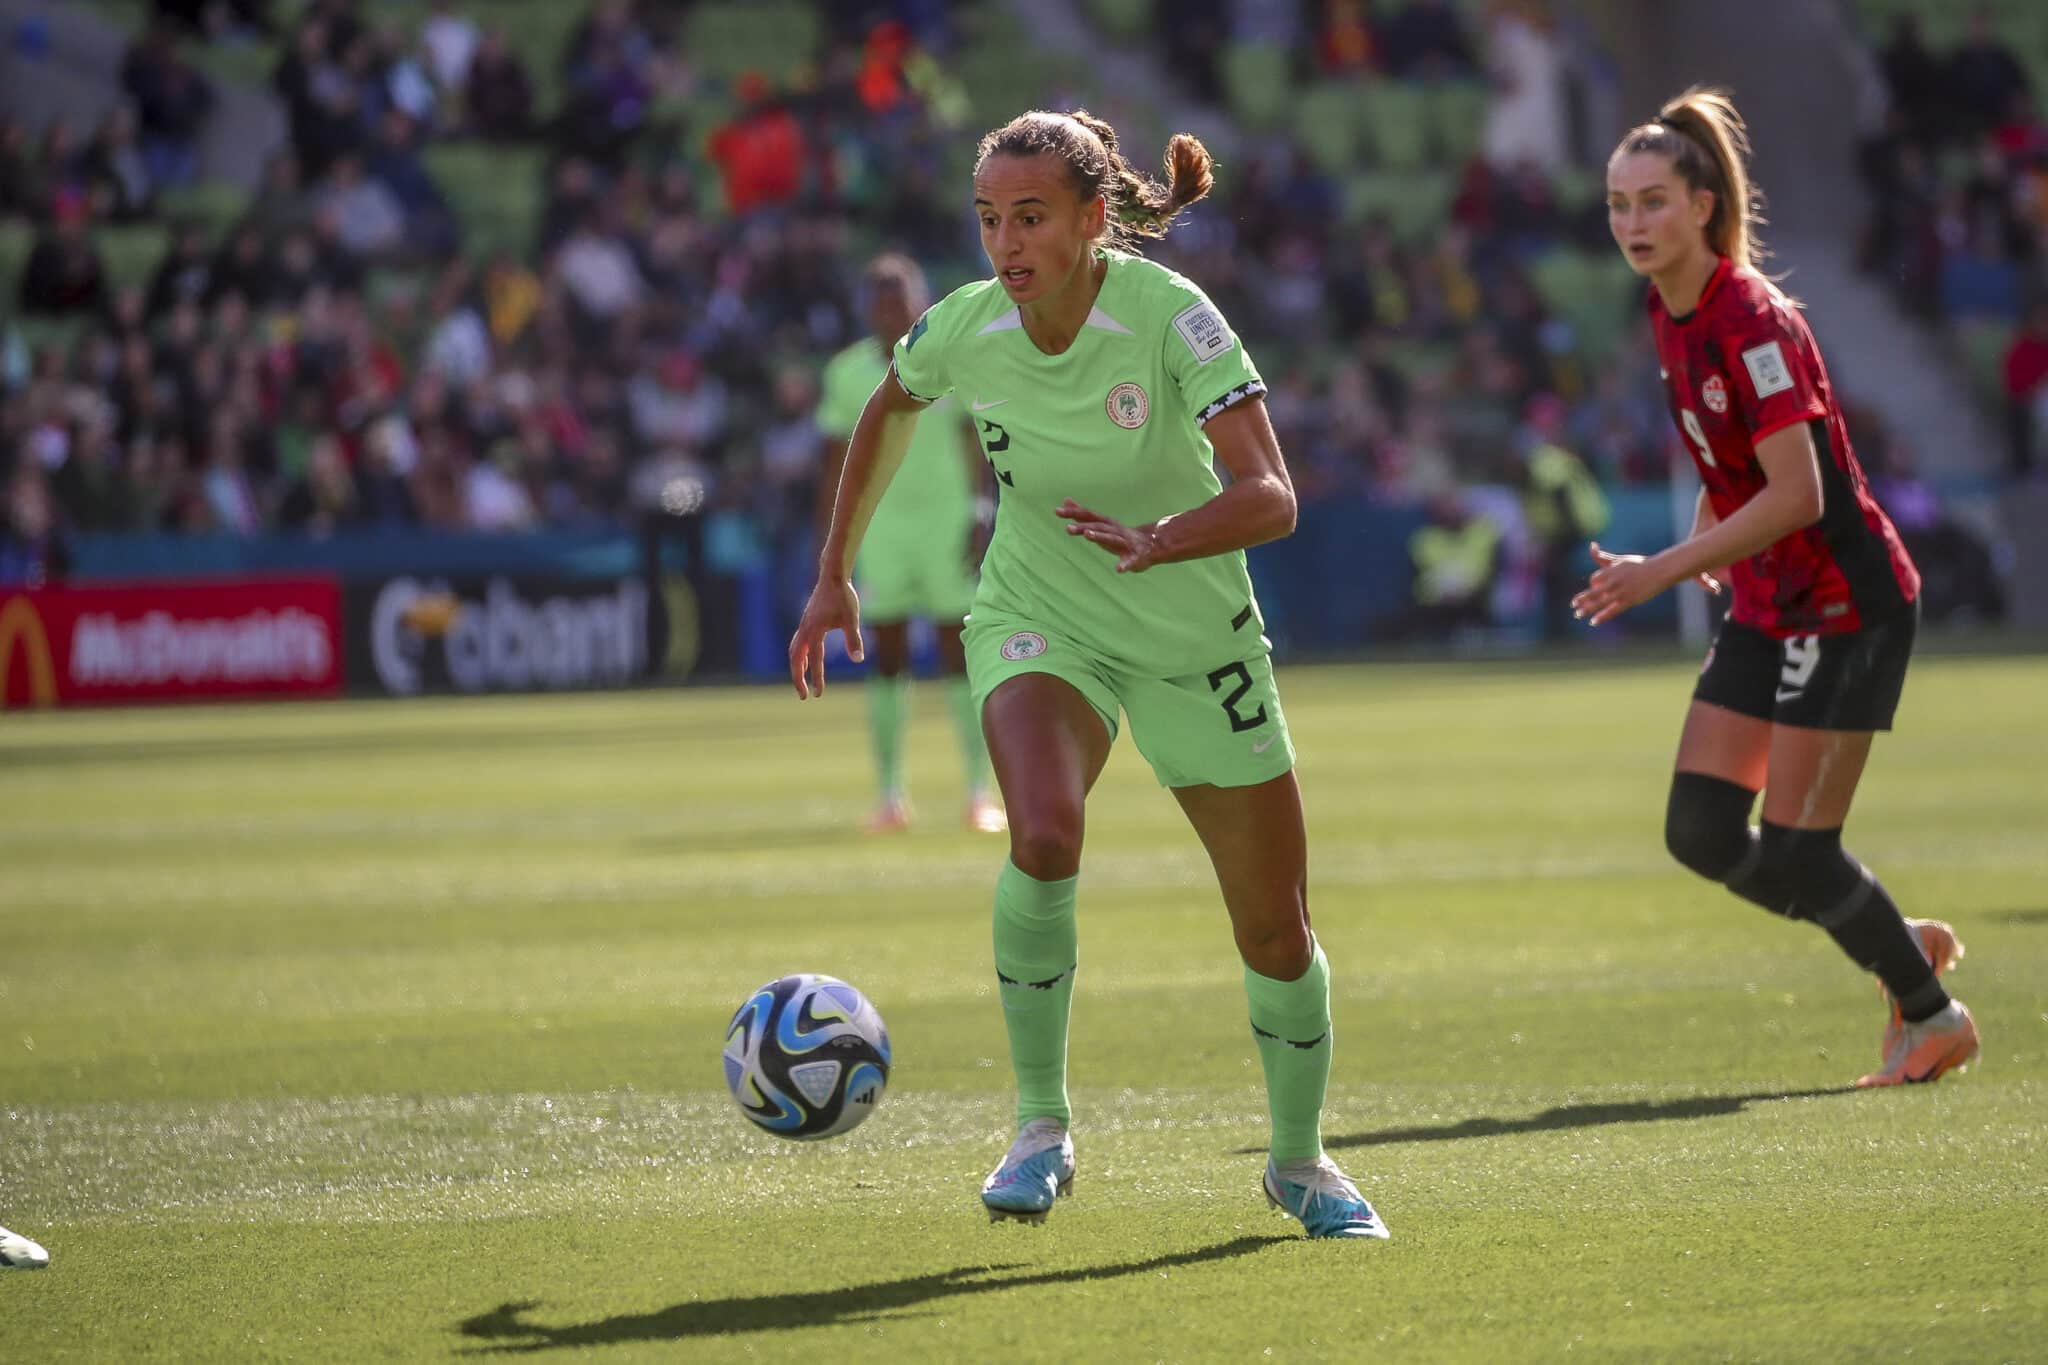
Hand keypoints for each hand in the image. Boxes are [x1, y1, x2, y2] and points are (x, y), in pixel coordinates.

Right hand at [788, 577, 861, 698]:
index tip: (818, 694)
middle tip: (804, 696)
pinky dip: (799, 656)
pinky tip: (807, 660)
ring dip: (797, 667)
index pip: (815, 660)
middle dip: (798, 678)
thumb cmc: (844, 596)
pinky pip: (798, 643)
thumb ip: (854, 639)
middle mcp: (805, 629)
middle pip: (795, 659)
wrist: (832, 575)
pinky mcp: (806, 621)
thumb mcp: (852, 618)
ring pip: (794, 651)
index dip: (817, 678)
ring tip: (802, 682)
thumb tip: (858, 660)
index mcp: (814, 631)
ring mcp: (804, 625)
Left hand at [1057, 498, 1161, 572]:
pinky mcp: (1136, 557)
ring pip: (1112, 538)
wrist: (1152, 545)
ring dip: (1100, 536)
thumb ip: (1083, 514)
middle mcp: (1115, 531)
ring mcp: (1126, 543)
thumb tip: (1065, 501)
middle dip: (1084, 526)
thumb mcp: (1101, 524)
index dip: (1073, 513)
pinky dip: (1125, 564)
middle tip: (1068, 528)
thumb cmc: (1121, 536)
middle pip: (1098, 526)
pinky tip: (1118, 569)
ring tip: (1088, 535)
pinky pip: (1130, 561)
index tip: (1057, 511)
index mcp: (1106, 524)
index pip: (1088, 516)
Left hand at [1572, 541, 1683, 626]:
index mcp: (1611, 570)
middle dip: (1582, 599)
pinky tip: (1593, 622)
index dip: (1593, 585)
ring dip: (1587, 609)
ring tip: (1577, 615)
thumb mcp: (1619, 560)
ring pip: (1600, 602)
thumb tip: (1591, 546)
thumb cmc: (1638, 565)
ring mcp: (1621, 591)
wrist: (1659, 571)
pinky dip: (1602, 616)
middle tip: (1573, 605)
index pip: (1594, 580)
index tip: (1596, 589)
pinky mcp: (1629, 600)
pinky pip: (1612, 610)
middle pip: (1593, 591)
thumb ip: (1602, 557)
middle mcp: (1614, 581)